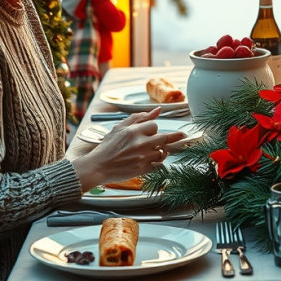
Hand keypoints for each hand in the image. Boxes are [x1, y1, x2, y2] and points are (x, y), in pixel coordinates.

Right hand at [71, 107, 186, 190]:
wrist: (98, 166)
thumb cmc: (108, 147)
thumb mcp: (120, 127)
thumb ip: (138, 117)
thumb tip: (157, 110)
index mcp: (133, 131)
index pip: (154, 126)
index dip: (153, 129)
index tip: (150, 132)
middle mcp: (140, 144)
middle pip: (164, 138)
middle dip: (174, 137)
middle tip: (183, 135)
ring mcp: (142, 158)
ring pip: (163, 152)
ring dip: (162, 151)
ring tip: (155, 151)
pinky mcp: (142, 170)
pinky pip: (159, 165)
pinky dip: (157, 163)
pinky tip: (151, 161)